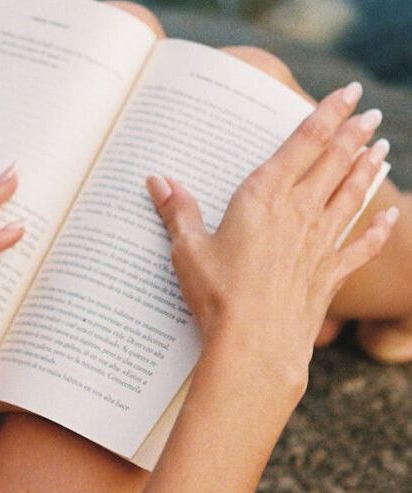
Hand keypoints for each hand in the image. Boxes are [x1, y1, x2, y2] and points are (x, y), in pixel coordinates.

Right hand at [147, 83, 396, 389]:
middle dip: (354, 134)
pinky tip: (392, 216)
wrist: (254, 345)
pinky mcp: (329, 274)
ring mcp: (319, 243)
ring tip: (381, 147)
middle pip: (334, 163)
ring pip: (351, 196)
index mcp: (264, 199)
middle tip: (371, 113)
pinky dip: (378, 230)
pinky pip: (361, 246)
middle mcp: (299, 213)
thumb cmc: (218, 295)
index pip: (303, 144)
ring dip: (367, 170)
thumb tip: (157, 180)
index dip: (328, 114)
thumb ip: (178, 211)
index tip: (348, 93)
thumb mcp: (188, 249)